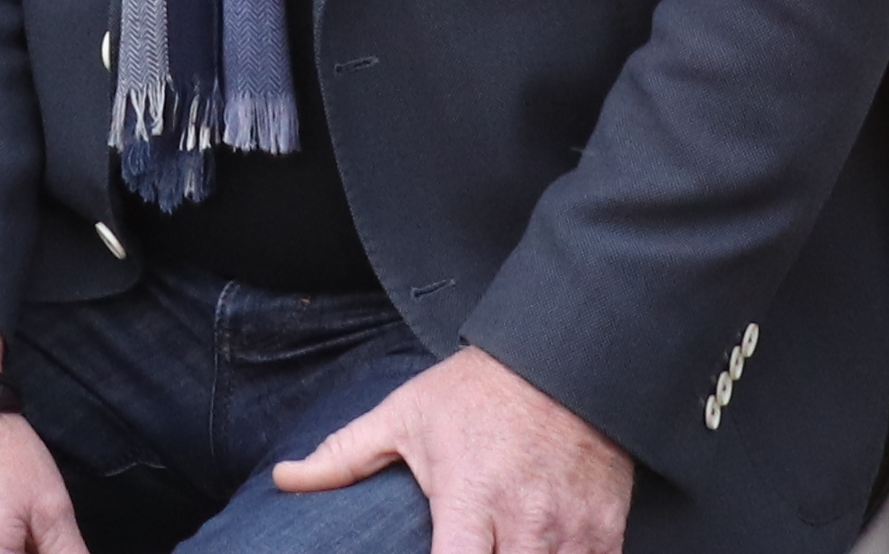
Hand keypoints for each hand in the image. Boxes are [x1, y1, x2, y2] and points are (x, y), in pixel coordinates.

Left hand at [271, 346, 634, 553]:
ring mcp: (572, 529)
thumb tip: (282, 479)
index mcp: (471, 498)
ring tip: (495, 551)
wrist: (564, 354)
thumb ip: (342, 457)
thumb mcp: (404, 416)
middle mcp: (525, 522)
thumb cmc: (478, 391)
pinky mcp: (606, 530)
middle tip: (469, 552)